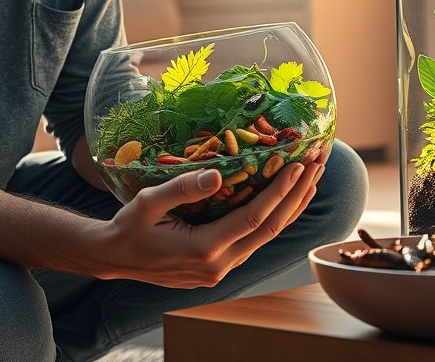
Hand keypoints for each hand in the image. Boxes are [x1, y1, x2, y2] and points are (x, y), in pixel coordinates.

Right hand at [89, 146, 328, 287]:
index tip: (299, 166)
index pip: (253, 218)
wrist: (116, 258)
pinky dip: (273, 216)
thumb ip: (182, 189)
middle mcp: (219, 265)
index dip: (279, 192)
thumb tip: (217, 175)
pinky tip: (285, 198)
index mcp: (204, 250)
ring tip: (311, 178)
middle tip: (318, 165)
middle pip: (270, 228)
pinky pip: (255, 240)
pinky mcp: (220, 266)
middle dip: (297, 195)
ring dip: (290, 206)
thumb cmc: (130, 227)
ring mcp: (221, 270)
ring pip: (266, 236)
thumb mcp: (148, 203)